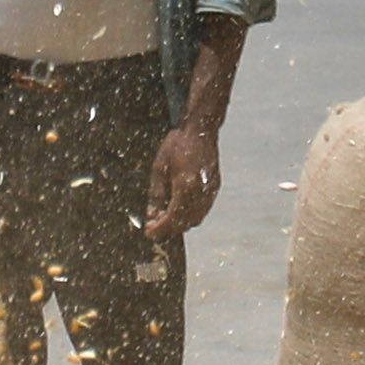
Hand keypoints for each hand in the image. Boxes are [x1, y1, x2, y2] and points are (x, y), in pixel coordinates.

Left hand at [140, 122, 221, 238]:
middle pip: (185, 223)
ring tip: (165, 219)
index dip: (160, 229)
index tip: (149, 233)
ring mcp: (210, 191)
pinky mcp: (214, 188)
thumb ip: (156, 195)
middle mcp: (200, 193)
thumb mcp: (159, 169)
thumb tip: (152, 215)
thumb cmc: (178, 145)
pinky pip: (203, 210)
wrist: (201, 131)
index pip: (172, 219)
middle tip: (155, 228)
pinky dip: (191, 215)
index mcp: (185, 188)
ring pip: (196, 219)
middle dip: (169, 229)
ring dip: (180, 224)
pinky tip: (179, 210)